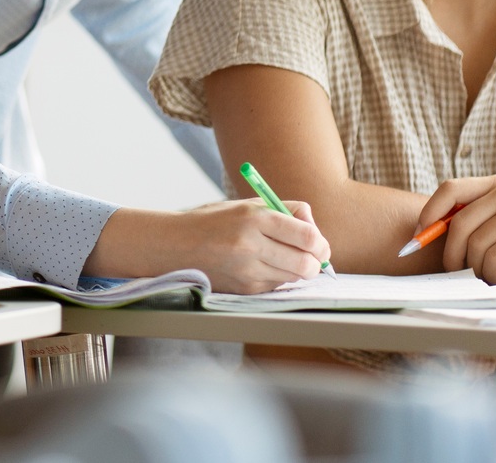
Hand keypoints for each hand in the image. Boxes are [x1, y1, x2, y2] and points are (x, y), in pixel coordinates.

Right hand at [102, 199, 330, 293]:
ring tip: (282, 258)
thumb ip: (284, 211)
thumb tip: (314, 227)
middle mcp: (251, 245)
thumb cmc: (214, 221)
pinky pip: (276, 286)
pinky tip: (261, 267)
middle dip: (315, 262)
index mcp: (254, 218)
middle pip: (306, 264)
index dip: (320, 243)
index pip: (307, 236)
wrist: (174, 245)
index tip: (319, 244)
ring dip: (296, 270)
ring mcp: (246, 271)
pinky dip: (277, 278)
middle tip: (312, 257)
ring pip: (294, 278)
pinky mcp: (244, 289)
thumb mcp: (246, 205)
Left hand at [423, 175, 495, 280]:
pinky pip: (493, 257)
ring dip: (475, 268)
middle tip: (454, 271)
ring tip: (486, 275)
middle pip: (459, 222)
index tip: (419, 237)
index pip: (450, 189)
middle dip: (450, 252)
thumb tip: (423, 234)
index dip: (430, 213)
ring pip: (475, 243)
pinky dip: (491, 274)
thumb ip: (472, 222)